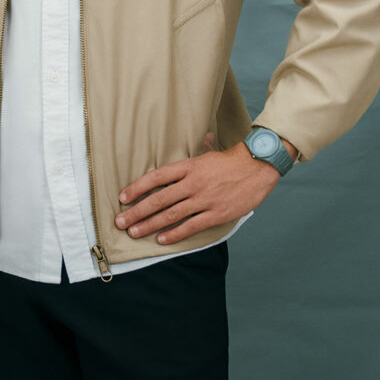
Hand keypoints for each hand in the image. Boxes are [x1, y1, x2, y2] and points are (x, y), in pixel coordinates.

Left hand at [115, 139, 295, 243]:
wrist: (258, 167)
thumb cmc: (233, 160)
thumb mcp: (208, 152)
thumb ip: (196, 152)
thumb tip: (196, 140)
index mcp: (189, 166)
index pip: (156, 177)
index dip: (137, 188)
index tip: (123, 198)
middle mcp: (192, 183)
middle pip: (158, 199)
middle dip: (137, 212)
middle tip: (121, 222)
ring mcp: (204, 200)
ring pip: (171, 215)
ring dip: (150, 225)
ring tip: (134, 232)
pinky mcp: (216, 214)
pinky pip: (191, 227)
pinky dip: (175, 234)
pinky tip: (161, 240)